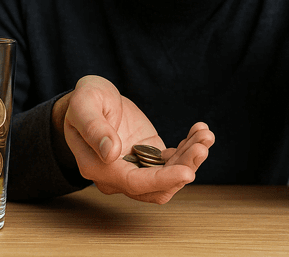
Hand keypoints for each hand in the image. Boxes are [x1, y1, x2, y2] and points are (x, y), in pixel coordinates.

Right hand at [57, 75, 213, 203]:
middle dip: (183, 169)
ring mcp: (135, 167)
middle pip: (156, 188)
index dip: (162, 180)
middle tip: (201, 145)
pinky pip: (172, 163)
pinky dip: (188, 149)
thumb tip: (111, 153)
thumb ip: (94, 129)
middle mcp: (117, 175)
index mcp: (98, 167)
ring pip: (168, 177)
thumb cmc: (83, 101)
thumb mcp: (84, 106)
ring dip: (190, 159)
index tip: (187, 171)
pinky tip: (199, 132)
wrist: (90, 100)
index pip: (134, 183)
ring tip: (204, 134)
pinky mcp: (149, 157)